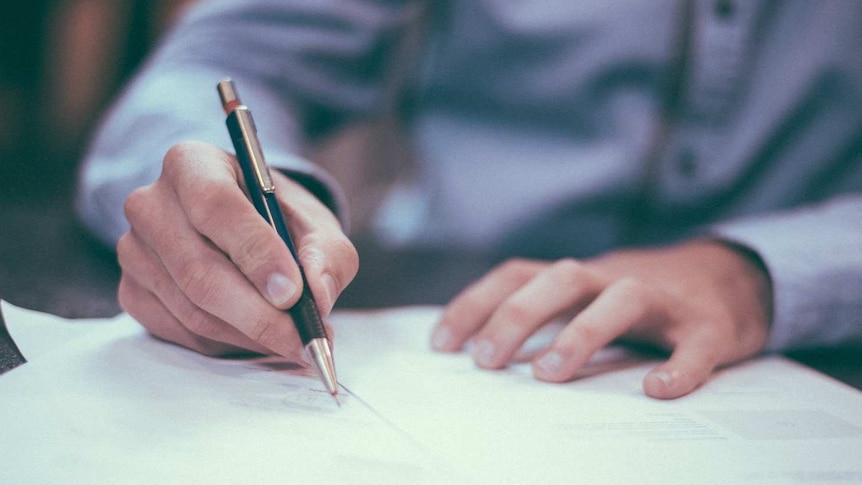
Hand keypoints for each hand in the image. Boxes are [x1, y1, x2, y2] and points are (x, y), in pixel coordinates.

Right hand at [117, 141, 357, 357]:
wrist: (245, 229)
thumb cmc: (279, 220)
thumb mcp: (315, 224)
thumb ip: (326, 254)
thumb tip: (318, 294)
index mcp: (192, 164)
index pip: (215, 205)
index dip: (255, 252)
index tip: (292, 292)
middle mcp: (151, 204)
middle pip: (199, 270)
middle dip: (259, 314)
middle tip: (303, 338)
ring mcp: (134, 251)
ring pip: (193, 309)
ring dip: (250, 334)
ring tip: (293, 341)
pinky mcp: (132, 292)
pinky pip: (181, 332)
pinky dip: (228, 343)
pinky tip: (258, 337)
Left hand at [430, 240, 771, 398]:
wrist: (732, 277)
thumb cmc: (642, 299)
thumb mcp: (587, 298)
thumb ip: (545, 315)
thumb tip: (481, 353)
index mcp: (580, 277)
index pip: (518, 275)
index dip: (476, 303)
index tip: (441, 345)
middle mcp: (615, 279)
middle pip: (562, 278)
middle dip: (518, 315)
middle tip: (485, 361)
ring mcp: (664, 301)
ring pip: (622, 299)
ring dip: (582, 332)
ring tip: (547, 374)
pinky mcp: (710, 326)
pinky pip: (696, 344)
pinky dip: (680, 366)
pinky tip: (659, 390)